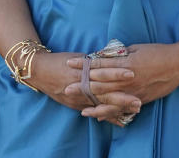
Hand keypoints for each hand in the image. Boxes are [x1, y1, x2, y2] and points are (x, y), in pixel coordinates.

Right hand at [26, 51, 141, 126]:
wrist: (39, 70)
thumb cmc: (60, 61)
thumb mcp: (78, 57)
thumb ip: (94, 60)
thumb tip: (112, 57)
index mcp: (83, 69)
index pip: (103, 72)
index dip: (118, 74)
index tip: (133, 73)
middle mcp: (82, 85)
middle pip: (105, 91)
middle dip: (122, 96)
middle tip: (139, 99)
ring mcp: (79, 97)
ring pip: (102, 104)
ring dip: (119, 108)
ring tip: (134, 110)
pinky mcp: (76, 104)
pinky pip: (94, 111)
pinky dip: (107, 116)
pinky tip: (120, 121)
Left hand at [64, 43, 178, 119]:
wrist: (178, 65)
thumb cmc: (158, 52)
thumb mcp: (136, 48)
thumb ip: (120, 54)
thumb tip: (104, 55)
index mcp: (126, 65)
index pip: (100, 64)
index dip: (84, 64)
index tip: (70, 63)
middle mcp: (128, 81)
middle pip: (101, 85)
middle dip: (83, 86)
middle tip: (67, 88)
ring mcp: (134, 92)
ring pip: (110, 101)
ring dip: (95, 105)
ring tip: (81, 109)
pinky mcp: (140, 100)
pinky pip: (122, 109)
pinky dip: (111, 113)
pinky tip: (100, 117)